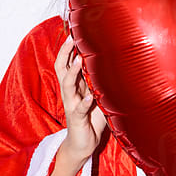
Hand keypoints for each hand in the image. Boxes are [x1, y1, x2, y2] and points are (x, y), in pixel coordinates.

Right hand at [54, 37, 107, 162]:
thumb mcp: (96, 97)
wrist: (82, 144)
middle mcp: (70, 92)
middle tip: (71, 38)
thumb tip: (115, 65)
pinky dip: (85, 101)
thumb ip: (100, 82)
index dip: (67, 48)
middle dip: (65, 53)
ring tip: (78, 61)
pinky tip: (90, 96)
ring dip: (73, 72)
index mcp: (74, 86)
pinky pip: (80, 108)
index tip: (73, 31)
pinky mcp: (77, 118)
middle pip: (61, 68)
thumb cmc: (91, 119)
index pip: (66, 62)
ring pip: (68, 85)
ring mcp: (72, 104)